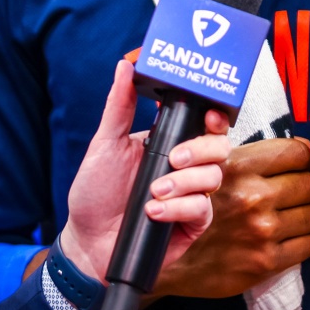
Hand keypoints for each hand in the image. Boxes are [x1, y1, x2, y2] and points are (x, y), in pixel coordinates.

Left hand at [62, 60, 230, 279]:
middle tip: (173, 159)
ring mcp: (191, 195)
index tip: (208, 115)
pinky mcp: (192, 223)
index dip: (214, 116)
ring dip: (184, 183)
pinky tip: (154, 212)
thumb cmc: (94, 194)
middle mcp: (184, 167)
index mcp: (167, 142)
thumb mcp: (104, 144)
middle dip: (200, 150)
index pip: (205, 122)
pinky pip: (203, 209)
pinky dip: (179, 208)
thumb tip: (125, 66)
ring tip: (153, 191)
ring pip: (214, 177)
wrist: (88, 242)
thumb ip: (120, 106)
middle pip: (220, 147)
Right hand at [149, 136, 309, 299]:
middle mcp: (252, 197)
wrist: (171, 264)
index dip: (297, 160)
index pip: (298, 153)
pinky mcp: (267, 261)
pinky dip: (299, 242)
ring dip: (302, 215)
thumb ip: (238, 147)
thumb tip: (286, 136)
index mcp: (239, 168)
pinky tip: (282, 239)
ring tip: (285, 216)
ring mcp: (262, 231)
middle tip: (288, 194)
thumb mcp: (205, 167)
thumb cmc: (190, 212)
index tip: (291, 167)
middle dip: (302, 188)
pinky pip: (309, 244)